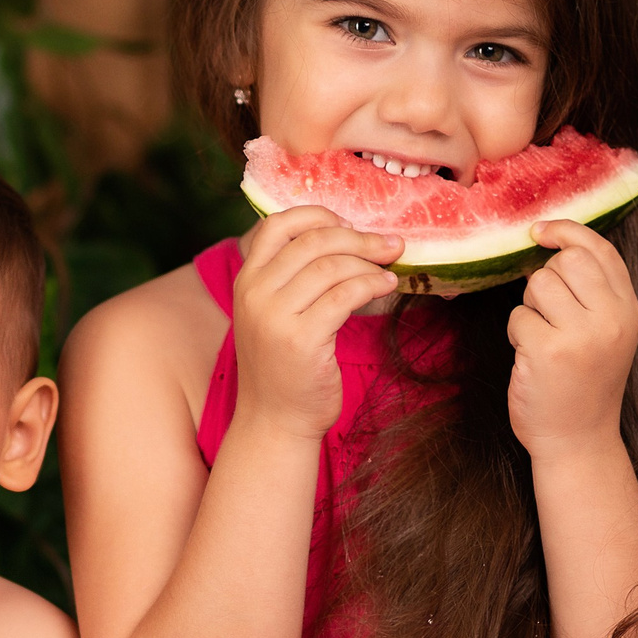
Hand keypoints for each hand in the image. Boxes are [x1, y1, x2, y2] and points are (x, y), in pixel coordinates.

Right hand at [230, 207, 401, 439]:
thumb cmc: (284, 368)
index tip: (349, 225)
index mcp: (246, 281)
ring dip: (369, 262)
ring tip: (390, 268)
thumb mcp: (273, 316)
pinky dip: (371, 284)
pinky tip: (386, 286)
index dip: (318, 215)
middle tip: (390, 244)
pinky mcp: (301, 339)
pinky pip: (344, 295)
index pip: (278, 225)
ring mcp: (274, 317)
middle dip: (358, 238)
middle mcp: (254, 293)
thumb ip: (292, 280)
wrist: (274, 422)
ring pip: (330, 266)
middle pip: (312, 241)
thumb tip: (347, 238)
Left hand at [506, 221, 637, 459]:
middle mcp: (612, 319)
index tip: (540, 231)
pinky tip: (532, 359)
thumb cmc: (584, 385)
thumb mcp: (608, 334)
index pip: (602, 251)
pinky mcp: (548, 351)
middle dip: (546, 279)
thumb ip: (595, 293)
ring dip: (529, 308)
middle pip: (566, 261)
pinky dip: (516, 334)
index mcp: (629, 311)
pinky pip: (518, 316)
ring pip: (538, 284)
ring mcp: (582, 335)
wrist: (578, 441)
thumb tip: (555, 247)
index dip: (568, 232)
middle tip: (548, 315)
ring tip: (542, 339)